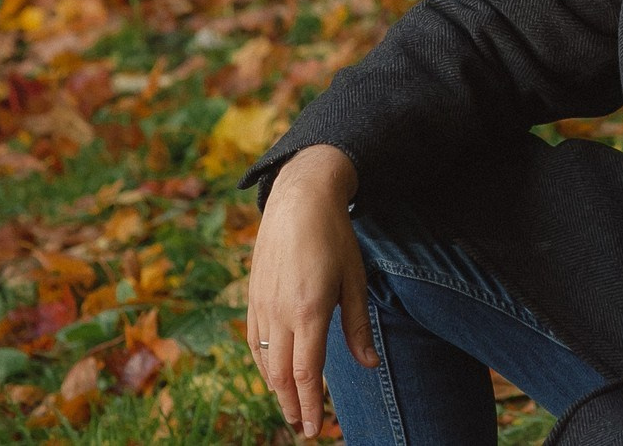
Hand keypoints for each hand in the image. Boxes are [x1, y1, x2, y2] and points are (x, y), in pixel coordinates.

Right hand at [246, 146, 376, 438]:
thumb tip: (369, 365)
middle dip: (292, 406)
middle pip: (281, 375)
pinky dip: (262, 366)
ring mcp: (262, 306)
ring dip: (276, 390)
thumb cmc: (335, 237)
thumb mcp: (355, 279)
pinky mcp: (252, 298)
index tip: (317, 428)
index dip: (311, 404)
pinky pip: (253, 342)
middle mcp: (281, 313)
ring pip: (263, 362)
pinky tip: (272, 376)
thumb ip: (358, 326)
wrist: (298, 200)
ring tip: (290, 409)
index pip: (307, 372)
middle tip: (305, 429)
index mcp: (310, 310)